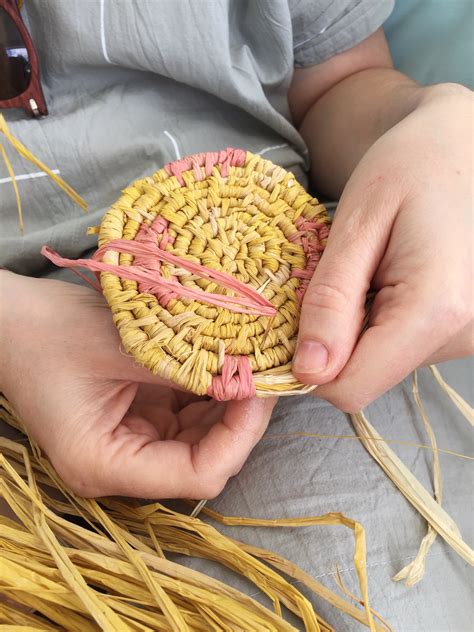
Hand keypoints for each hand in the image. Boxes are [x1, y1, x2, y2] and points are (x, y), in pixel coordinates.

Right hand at [0, 272, 274, 497]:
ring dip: (230, 406)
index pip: (197, 475)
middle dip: (241, 419)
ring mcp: (131, 444)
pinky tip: (227, 364)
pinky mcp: (138, 421)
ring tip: (253, 364)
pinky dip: (211, 394)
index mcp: (105, 464)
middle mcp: (121, 466)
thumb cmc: (48, 332)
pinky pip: (188, 417)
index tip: (259, 389)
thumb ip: (184, 365)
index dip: (239, 437)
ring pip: (202, 440)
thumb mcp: (120, 346)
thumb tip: (248, 369)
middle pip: (205, 460)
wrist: (9, 321)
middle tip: (266, 373)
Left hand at [293, 84, 472, 410]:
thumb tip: (309, 372)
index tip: (300, 318)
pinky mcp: (464, 330)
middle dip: (336, 339)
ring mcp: (469, 336)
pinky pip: (401, 347)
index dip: (311, 365)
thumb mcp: (357, 223)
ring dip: (360, 327)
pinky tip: (391, 278)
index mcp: (435, 308)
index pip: (350, 388)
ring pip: (382, 363)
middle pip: (365, 377)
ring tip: (372, 270)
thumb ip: (331, 301)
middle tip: (343, 278)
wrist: (461, 147)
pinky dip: (382, 321)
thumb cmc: (410, 166)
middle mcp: (463, 334)